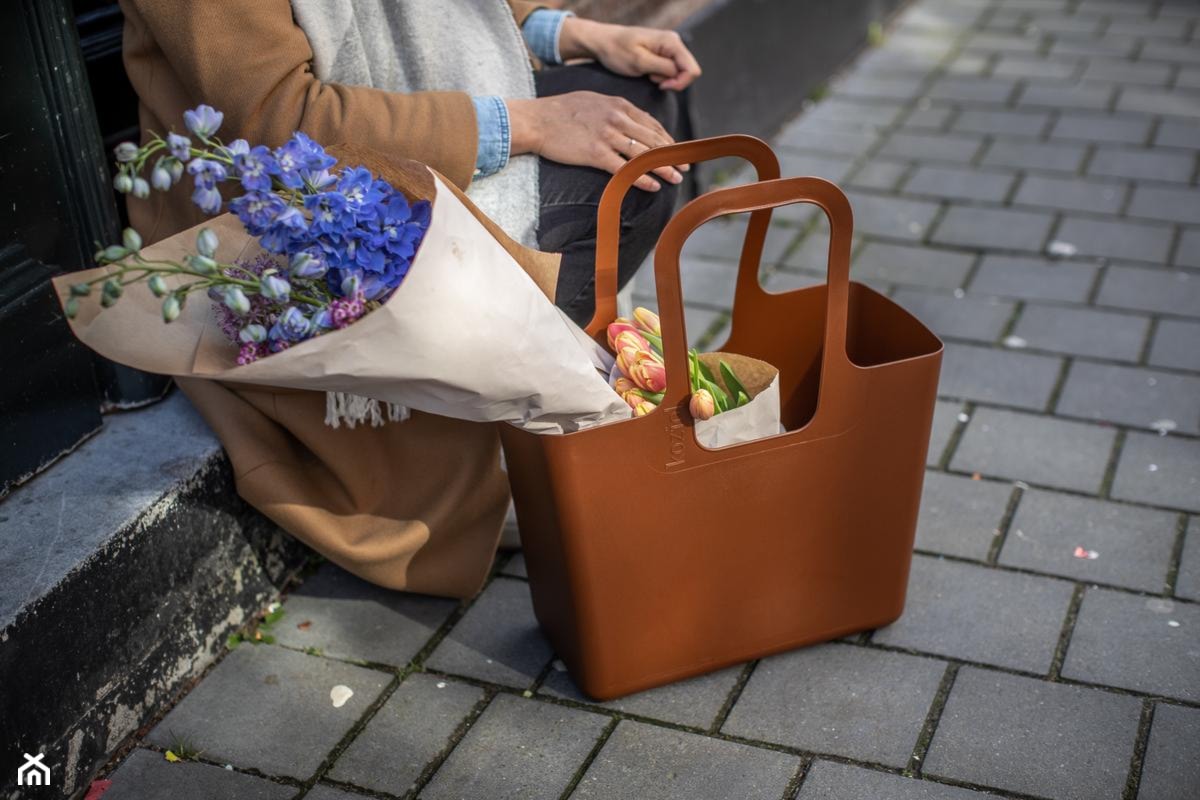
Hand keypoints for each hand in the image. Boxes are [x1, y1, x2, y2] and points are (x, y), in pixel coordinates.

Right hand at [507, 92, 684, 191]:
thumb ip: (615, 110)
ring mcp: (607, 136)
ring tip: (676, 178)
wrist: (537, 120)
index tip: (677, 151)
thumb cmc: (561, 111)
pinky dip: (641, 178)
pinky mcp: (595, 153)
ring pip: (643, 154)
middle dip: (672, 155)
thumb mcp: (593, 101)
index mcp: (619, 105)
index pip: (651, 124)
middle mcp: (617, 119)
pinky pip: (624, 168)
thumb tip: (630, 120)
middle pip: (653, 139)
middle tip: (685, 168)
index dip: (667, 139)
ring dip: (663, 168)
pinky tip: (652, 186)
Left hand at [559, 18, 701, 91]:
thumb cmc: (617, 50)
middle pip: (688, 71)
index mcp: (671, 42)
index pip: (692, 69)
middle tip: (651, 78)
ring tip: (647, 73)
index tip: (660, 85)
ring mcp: (669, 48)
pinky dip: (660, 76)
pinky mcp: (663, 54)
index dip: (679, 83)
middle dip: (672, 81)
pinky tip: (647, 72)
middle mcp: (674, 42)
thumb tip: (679, 73)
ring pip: (679, 72)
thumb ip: (663, 67)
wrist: (603, 42)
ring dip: (665, 78)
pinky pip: (671, 70)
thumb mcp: (639, 62)